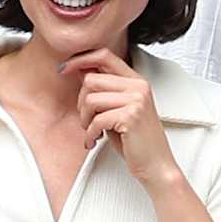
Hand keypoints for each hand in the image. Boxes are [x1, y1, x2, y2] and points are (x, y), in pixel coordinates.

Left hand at [62, 48, 180, 186]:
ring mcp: (136, 99)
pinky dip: (90, 134)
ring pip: (90, 99)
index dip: (80, 59)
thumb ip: (104, 90)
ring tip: (92, 131)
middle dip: (81, 102)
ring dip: (84, 120)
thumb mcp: (118, 109)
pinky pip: (96, 120)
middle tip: (86, 120)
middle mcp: (138, 86)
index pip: (103, 55)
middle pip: (91, 79)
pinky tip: (94, 141)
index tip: (64, 68)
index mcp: (136, 80)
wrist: (156, 165)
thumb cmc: (136, 140)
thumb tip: (78, 70)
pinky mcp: (131, 116)